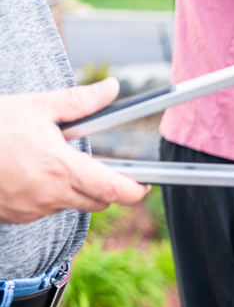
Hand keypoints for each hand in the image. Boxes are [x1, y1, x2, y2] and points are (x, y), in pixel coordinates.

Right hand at [0, 78, 148, 223]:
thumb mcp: (36, 107)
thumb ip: (79, 102)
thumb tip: (111, 88)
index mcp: (61, 168)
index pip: (115, 190)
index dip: (136, 190)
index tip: (144, 185)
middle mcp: (50, 195)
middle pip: (99, 202)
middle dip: (105, 187)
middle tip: (96, 167)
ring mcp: (32, 210)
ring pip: (71, 205)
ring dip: (73, 189)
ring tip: (50, 162)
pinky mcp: (16, 218)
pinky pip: (44, 210)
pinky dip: (47, 196)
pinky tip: (30, 175)